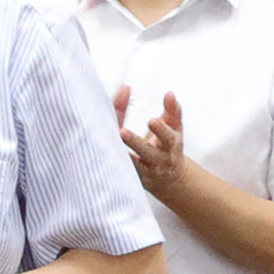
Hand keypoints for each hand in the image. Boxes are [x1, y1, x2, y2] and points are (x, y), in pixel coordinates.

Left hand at [116, 85, 189, 199]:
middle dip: (136, 142)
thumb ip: (173, 111)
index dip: (160, 129)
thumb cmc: (169, 148)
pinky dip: (111, 162)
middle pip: (147, 151)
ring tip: (108, 142)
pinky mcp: (132, 177)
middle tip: (123, 132)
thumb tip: (170, 93)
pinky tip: (98, 152)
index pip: (167, 136)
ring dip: (119, 154)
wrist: (170, 179)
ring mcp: (144, 170)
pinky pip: (120, 170)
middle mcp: (158, 159)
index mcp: (170, 144)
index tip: (152, 120)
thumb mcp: (175, 129)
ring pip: (131, 163)